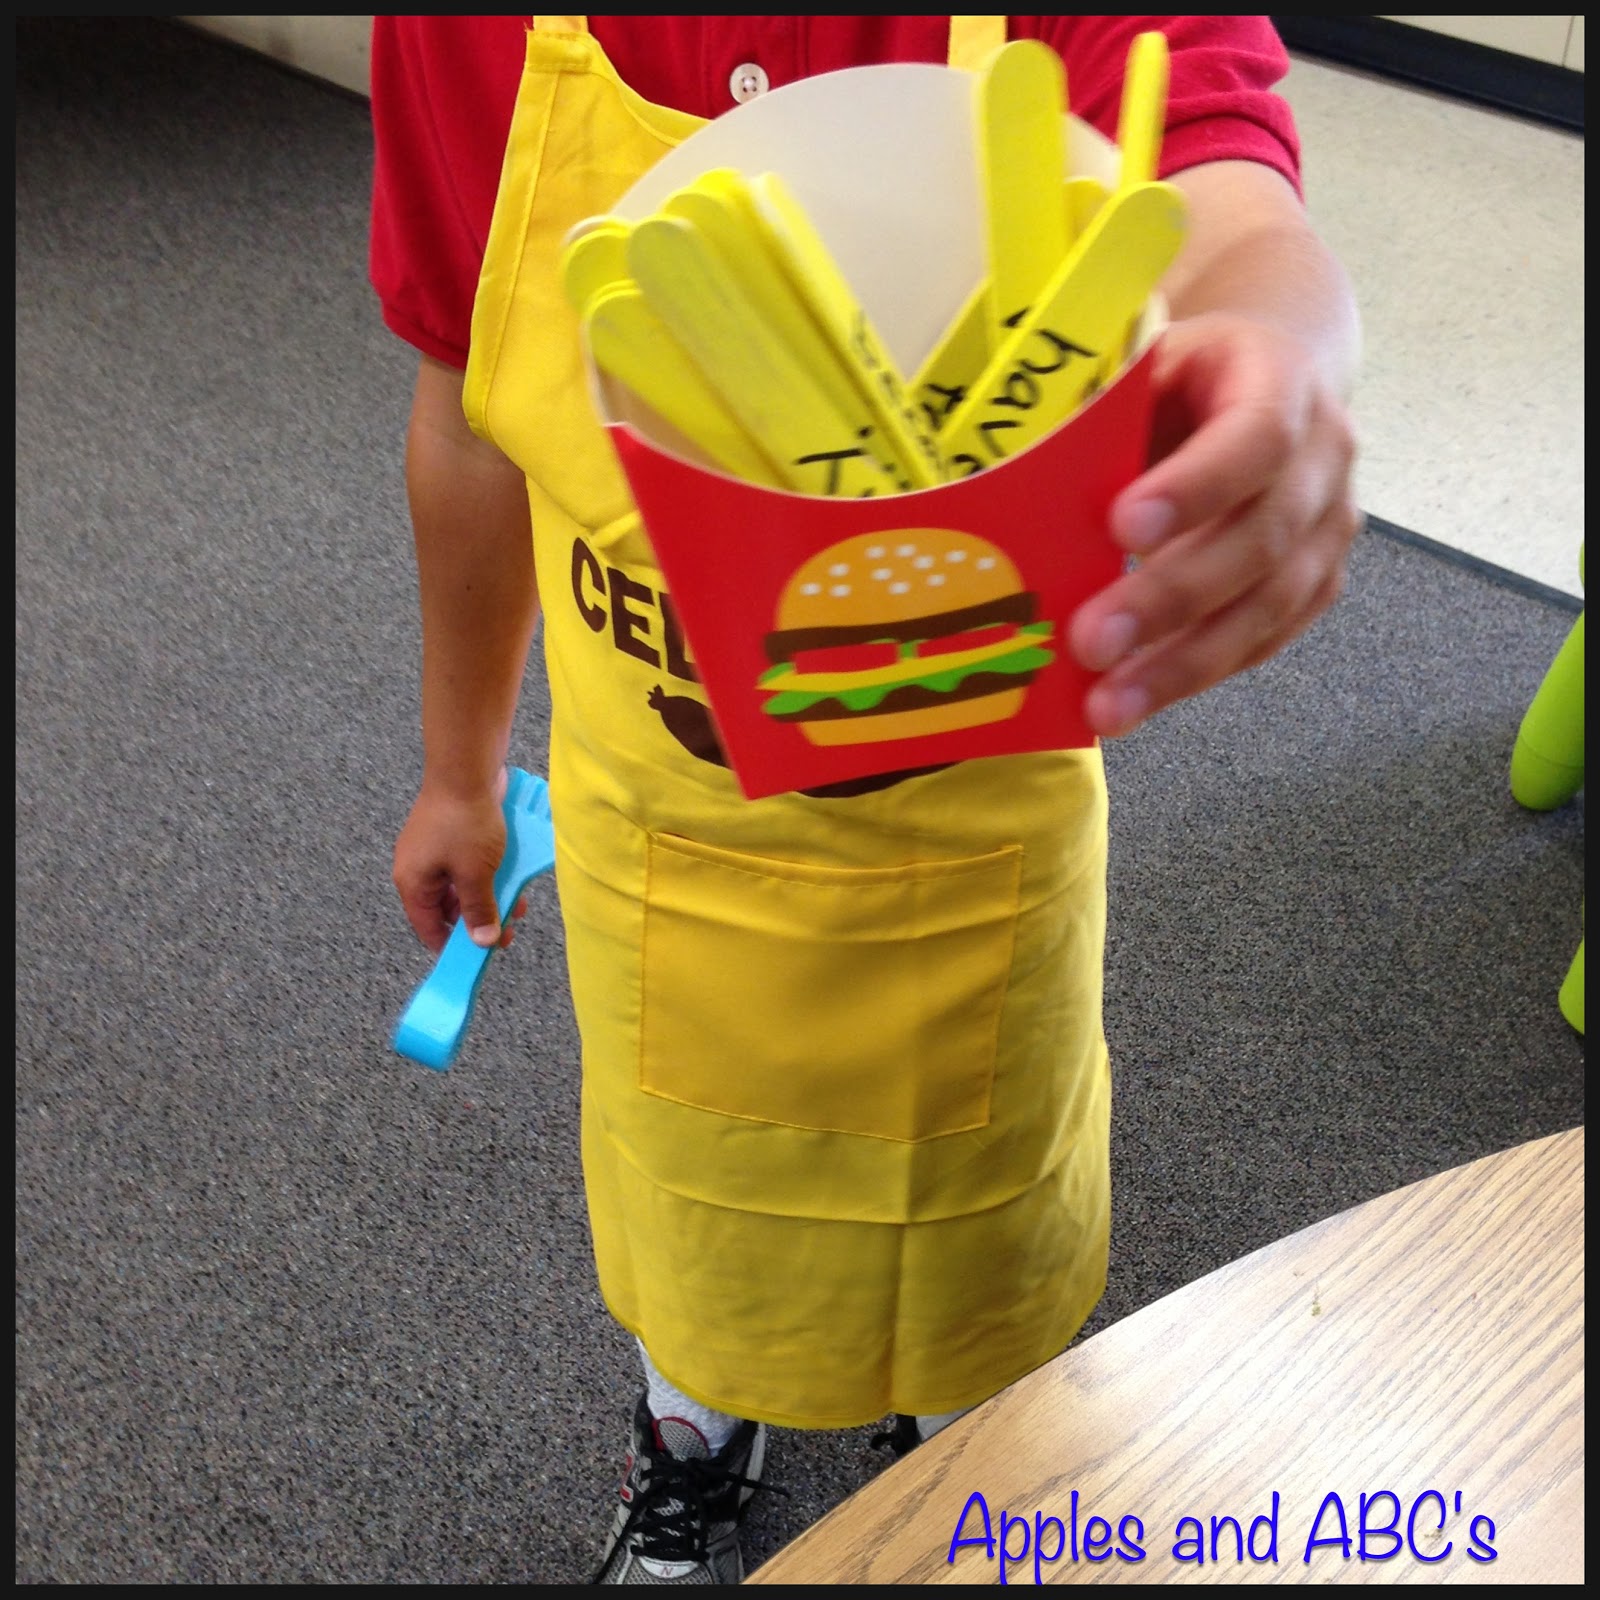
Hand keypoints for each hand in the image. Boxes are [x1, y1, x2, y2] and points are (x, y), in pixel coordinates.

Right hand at [393, 766, 527, 954]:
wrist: (468, 769)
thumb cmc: (465, 822)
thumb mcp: (475, 874)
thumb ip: (479, 910)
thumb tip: (482, 942)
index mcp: (413, 883)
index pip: (429, 928)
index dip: (453, 946)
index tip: (479, 959)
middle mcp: (419, 869)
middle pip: (448, 908)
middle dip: (480, 920)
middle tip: (508, 932)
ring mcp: (436, 850)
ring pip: (463, 887)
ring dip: (490, 898)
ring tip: (518, 906)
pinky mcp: (453, 835)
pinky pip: (470, 866)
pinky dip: (490, 876)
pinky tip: (513, 880)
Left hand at [1069, 310, 1360, 736]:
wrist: (1262, 386)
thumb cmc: (1184, 384)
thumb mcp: (1145, 371)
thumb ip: (1106, 419)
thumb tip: (1020, 485)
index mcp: (1281, 382)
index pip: (1255, 438)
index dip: (1194, 488)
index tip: (1121, 530)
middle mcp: (1323, 459)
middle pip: (1259, 540)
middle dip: (1170, 600)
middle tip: (1091, 643)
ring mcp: (1327, 529)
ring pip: (1266, 608)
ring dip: (1182, 665)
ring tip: (1109, 705)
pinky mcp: (1315, 586)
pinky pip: (1263, 642)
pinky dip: (1196, 675)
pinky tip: (1138, 701)